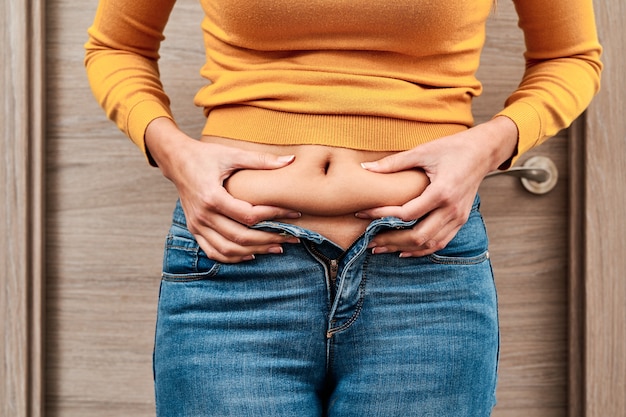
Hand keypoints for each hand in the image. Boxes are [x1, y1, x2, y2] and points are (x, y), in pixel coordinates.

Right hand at [146, 118, 301, 262]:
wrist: (176, 160)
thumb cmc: (205, 155)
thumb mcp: (232, 154)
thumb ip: (261, 160)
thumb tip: (291, 160)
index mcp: (212, 196)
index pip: (248, 215)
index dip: (273, 216)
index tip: (293, 213)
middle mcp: (203, 215)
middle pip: (240, 237)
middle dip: (269, 239)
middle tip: (291, 238)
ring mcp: (196, 225)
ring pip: (228, 249)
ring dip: (254, 251)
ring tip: (276, 248)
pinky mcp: (194, 229)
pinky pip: (213, 251)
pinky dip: (233, 257)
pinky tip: (251, 254)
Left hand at [357, 116, 517, 256]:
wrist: (484, 152)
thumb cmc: (454, 148)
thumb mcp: (423, 151)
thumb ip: (394, 162)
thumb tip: (366, 167)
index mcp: (442, 192)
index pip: (407, 213)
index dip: (382, 215)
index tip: (363, 214)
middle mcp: (451, 209)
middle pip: (417, 235)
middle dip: (390, 240)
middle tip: (368, 240)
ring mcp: (458, 217)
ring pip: (428, 243)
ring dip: (403, 248)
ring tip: (381, 248)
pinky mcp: (460, 220)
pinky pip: (440, 242)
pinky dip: (421, 249)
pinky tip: (403, 251)